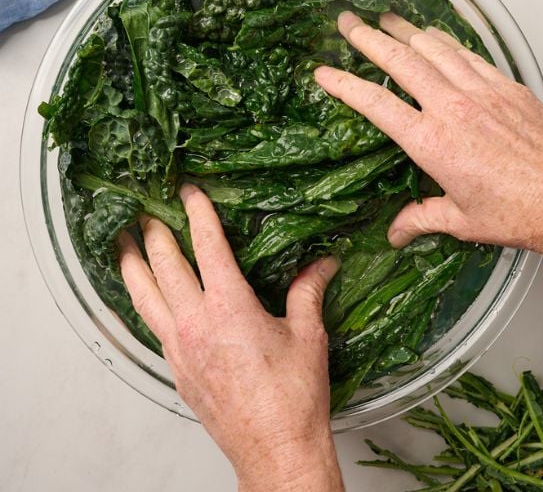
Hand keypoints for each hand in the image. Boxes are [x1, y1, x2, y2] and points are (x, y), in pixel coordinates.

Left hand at [118, 184, 344, 491]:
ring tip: (123, 243)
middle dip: (154, 232)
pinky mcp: (176, 370)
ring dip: (132, 265)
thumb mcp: (308, 335)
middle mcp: (195, 325)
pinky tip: (146, 297)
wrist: (274, 447)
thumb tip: (322, 264)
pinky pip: (151, 325)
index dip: (198, 214)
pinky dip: (143, 302)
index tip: (189, 192)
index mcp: (229, 308)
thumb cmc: (293, 397)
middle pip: (164, 266)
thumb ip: (308, 292)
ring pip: (143, 297)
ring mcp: (180, 349)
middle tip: (148, 208)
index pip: (207, 247)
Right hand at [314, 11, 542, 278]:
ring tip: (387, 18)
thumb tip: (397, 231)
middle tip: (347, 22)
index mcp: (433, 142)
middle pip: (401, 61)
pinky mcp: (509, 88)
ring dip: (407, 30)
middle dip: (369, 38)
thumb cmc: (519, 211)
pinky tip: (438, 37)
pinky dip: (449, 42)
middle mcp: (455, 109)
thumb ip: (422, 218)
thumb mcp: (460, 220)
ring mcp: (484, 93)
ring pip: (436, 48)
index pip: (376, 104)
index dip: (345, 85)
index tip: (325, 72)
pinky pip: (471, 55)